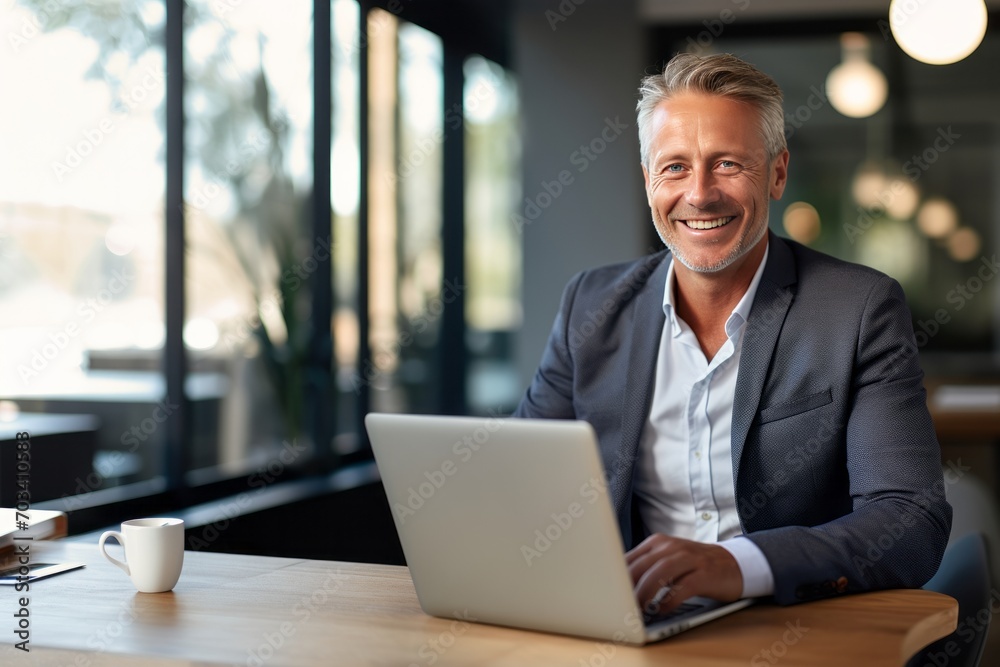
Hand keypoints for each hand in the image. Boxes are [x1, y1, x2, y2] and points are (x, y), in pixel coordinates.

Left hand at [625, 534, 742, 614]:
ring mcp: (690, 560)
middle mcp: (673, 548)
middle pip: (642, 565)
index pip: (631, 557)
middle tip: (619, 604)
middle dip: (628, 586)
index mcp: (659, 543)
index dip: (617, 576)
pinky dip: (670, 600)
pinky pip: (683, 588)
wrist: (734, 563)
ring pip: (660, 573)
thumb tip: (618, 583)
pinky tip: (662, 610)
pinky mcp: (705, 575)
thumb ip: (646, 566)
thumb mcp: (668, 558)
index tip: (608, 591)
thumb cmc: (695, 565)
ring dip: (646, 592)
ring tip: (638, 608)